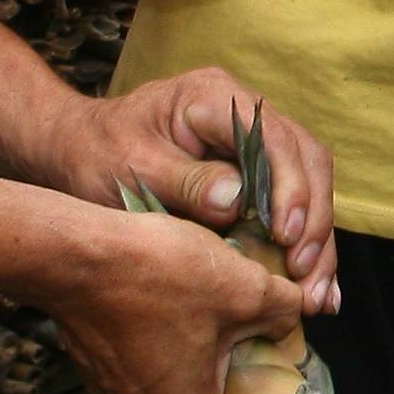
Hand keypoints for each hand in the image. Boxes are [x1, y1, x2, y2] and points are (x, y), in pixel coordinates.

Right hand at [43, 204, 305, 393]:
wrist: (77, 255)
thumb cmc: (162, 282)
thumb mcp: (243, 289)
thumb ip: (282, 310)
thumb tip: (297, 312)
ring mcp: (107, 393)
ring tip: (196, 353)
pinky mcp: (89, 364)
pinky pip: (122, 384)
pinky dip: (142, 369)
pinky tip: (161, 327)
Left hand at [52, 66, 339, 310]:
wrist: (74, 149)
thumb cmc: (95, 153)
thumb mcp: (129, 165)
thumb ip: (183, 180)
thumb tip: (237, 201)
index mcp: (215, 98)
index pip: (275, 138)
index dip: (291, 187)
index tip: (286, 236)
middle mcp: (245, 113)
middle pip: (307, 161)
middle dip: (315, 222)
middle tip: (306, 276)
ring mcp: (253, 142)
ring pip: (310, 185)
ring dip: (318, 241)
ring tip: (317, 296)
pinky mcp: (254, 172)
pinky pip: (294, 204)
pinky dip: (306, 245)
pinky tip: (313, 286)